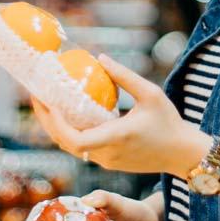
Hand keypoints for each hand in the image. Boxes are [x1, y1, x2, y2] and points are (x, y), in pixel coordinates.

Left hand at [31, 54, 210, 177]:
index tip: (47, 102)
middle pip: (65, 143)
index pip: (75, 139)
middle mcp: (107, 154)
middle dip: (46, 121)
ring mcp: (107, 162)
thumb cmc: (170, 122)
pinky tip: (66, 115)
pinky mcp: (110, 163)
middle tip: (36, 96)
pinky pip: (82, 149)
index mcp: (116, 137)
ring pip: (71, 148)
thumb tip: (100, 58)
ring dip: (55, 128)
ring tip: (46, 104)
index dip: (56, 123)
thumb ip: (125, 76)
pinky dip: (69, 133)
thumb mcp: (151, 93)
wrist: (183, 154)